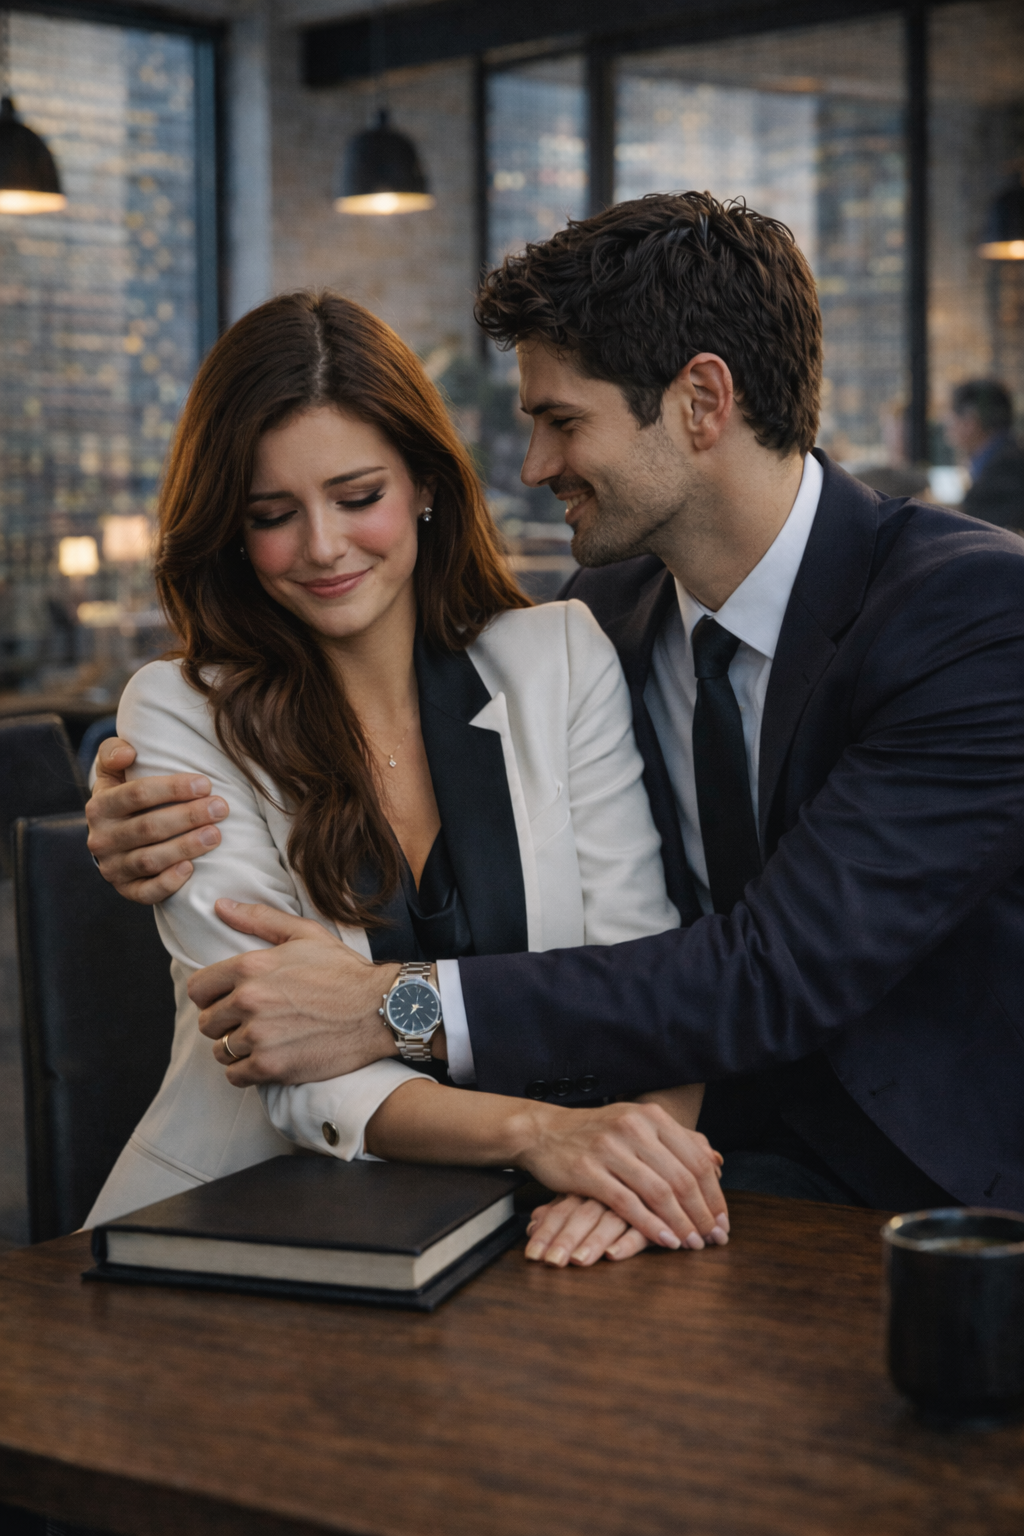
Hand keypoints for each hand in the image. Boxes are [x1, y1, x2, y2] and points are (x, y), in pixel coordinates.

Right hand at [86, 737, 228, 903]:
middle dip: (188, 817)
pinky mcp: (126, 890)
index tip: (205, 784)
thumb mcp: (113, 771)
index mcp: (99, 807)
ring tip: (215, 835)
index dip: (172, 789)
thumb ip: (113, 752)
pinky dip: (168, 882)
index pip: (136, 795)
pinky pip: (146, 892)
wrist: (113, 838)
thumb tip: (129, 752)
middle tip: (220, 808)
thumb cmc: (124, 798)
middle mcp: (101, 839)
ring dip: (184, 847)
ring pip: (149, 860)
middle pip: (147, 827)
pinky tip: (191, 869)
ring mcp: (113, 868)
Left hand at [192, 899, 401, 1085]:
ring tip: (260, 1041)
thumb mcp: (305, 934)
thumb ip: (259, 918)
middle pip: (207, 1022)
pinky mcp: (272, 1066)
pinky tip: (266, 1059)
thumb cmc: (344, 971)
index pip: (198, 988)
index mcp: (251, 967)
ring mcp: (259, 1036)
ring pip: (221, 1050)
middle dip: (224, 1022)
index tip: (226, 999)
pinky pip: (235, 1076)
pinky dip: (246, 1071)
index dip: (210, 995)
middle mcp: (249, 1001)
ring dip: (235, 1048)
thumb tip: (220, 905)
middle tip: (248, 1021)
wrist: (380, 1009)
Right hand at [514, 1101, 727, 1255]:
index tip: (723, 1220)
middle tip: (714, 1238)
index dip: (714, 1193)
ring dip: (681, 1223)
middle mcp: (634, 1128)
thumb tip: (718, 1161)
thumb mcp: (639, 1125)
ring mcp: (610, 1148)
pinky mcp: (587, 1171)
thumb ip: (678, 1141)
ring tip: (693, 1244)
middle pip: (682, 1177)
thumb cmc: (597, 1132)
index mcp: (652, 1116)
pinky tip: (665, 1241)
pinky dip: (650, 1225)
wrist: (543, 1131)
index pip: (696, 1158)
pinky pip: (627, 1204)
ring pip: (658, 1192)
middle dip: (703, 1213)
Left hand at [525, 1196, 650, 1265]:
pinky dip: (628, 1242)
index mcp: (587, 1187)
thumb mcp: (586, 1192)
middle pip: (582, 1216)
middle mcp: (607, 1193)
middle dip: (565, 1240)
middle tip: (552, 1262)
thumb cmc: (618, 1184)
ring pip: (610, 1222)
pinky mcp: (657, 1215)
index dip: (546, 1233)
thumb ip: (560, 1209)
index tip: (532, 1255)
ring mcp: (633, 1202)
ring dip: (593, 1242)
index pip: (562, 1211)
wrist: (658, 1167)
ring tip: (578, 1261)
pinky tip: (614, 1254)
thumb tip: (531, 1224)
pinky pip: (642, 1229)